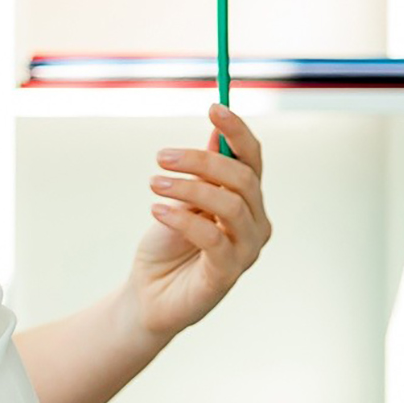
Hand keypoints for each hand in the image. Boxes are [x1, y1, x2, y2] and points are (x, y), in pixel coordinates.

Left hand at [127, 103, 270, 339]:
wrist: (148, 295)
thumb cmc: (167, 246)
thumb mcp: (181, 200)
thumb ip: (202, 173)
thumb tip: (216, 134)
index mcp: (247, 200)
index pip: (252, 158)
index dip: (237, 131)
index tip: (214, 107)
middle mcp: (255, 223)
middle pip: (242, 178)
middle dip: (202, 161)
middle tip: (162, 155)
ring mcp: (245, 250)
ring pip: (230, 204)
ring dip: (189, 187)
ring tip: (154, 183)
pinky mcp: (227, 274)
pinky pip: (213, 237)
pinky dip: (183, 219)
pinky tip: (157, 211)